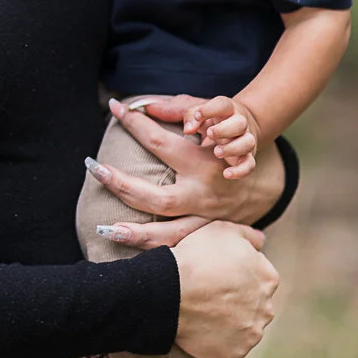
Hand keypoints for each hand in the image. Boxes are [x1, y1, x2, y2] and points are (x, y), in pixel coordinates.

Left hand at [88, 96, 284, 246]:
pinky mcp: (206, 237)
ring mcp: (206, 220)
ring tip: (104, 229)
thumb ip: (178, 109)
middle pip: (159, 198)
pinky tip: (129, 249)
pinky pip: (178, 250)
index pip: (159, 142)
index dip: (134, 123)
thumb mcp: (210, 120)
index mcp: (202, 162)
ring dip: (137, 235)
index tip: (114, 108)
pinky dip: (156, 253)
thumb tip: (143, 104)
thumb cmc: (227, 144)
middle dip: (123, 186)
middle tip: (95, 168)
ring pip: (169, 236)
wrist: (262, 180)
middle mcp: (203, 194)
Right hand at [172, 221, 278, 357]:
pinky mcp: (233, 353)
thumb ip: (249, 235)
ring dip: (229, 322)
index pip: (259, 278)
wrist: (170, 291)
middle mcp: (266, 309)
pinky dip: (217, 341)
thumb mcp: (223, 229)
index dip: (237, 275)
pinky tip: (200, 328)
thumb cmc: (196, 257)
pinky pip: (227, 348)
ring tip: (203, 312)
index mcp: (268, 279)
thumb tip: (261, 240)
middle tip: (210, 295)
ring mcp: (250, 334)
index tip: (218, 275)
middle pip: (254, 305)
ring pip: (242, 328)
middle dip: (237, 301)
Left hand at [181, 96, 258, 178]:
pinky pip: (250, 164)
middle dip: (224, 129)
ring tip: (216, 152)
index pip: (222, 105)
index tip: (197, 116)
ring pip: (247, 142)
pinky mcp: (248, 156)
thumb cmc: (212, 120)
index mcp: (227, 109)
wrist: (238, 128)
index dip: (210, 109)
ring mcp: (246, 139)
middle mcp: (240, 123)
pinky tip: (226, 174)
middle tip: (209, 134)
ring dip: (233, 148)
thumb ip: (191, 117)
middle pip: (240, 123)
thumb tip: (188, 130)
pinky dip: (240, 170)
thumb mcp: (200, 114)